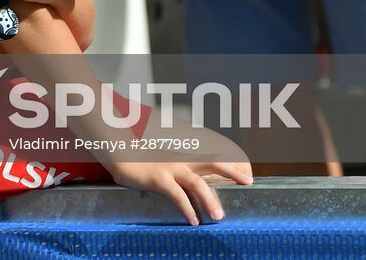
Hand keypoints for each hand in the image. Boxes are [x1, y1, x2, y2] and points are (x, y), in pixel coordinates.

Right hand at [103, 153, 252, 225]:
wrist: (117, 146)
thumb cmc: (140, 150)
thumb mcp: (164, 149)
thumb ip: (180, 155)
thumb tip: (195, 167)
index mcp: (184, 147)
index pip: (214, 150)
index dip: (231, 159)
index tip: (246, 169)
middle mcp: (181, 155)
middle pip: (213, 161)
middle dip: (232, 170)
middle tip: (248, 181)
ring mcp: (170, 166)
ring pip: (197, 183)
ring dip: (210, 200)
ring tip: (218, 216)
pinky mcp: (158, 178)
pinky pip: (177, 196)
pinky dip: (187, 209)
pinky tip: (193, 220)